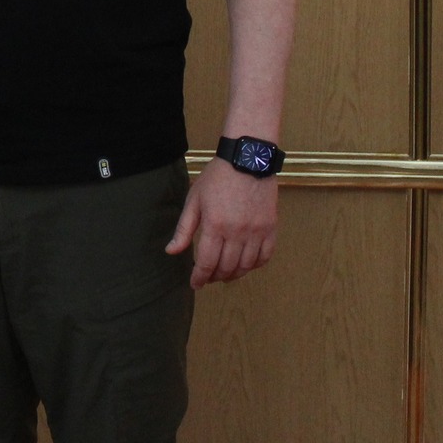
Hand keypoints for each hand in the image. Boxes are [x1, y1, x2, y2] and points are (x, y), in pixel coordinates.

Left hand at [165, 160, 277, 287]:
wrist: (247, 159)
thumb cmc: (218, 177)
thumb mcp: (194, 200)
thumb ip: (184, 229)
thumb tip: (171, 251)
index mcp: (215, 225)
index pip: (207, 263)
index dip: (199, 277)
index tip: (195, 283)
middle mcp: (237, 232)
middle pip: (226, 268)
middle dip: (215, 277)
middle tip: (208, 277)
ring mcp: (257, 231)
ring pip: (246, 266)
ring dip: (234, 274)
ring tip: (225, 274)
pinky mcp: (271, 227)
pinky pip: (265, 256)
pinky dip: (254, 265)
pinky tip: (245, 264)